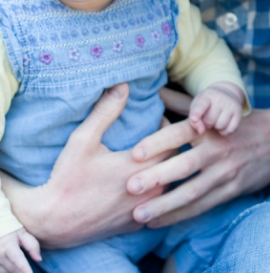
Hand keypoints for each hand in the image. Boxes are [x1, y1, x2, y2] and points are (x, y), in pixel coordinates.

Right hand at [0, 229, 39, 272]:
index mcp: (8, 245)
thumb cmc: (11, 231)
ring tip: (20, 268)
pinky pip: (1, 271)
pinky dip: (8, 271)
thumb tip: (39, 259)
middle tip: (28, 271)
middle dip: (22, 271)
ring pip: (6, 272)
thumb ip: (32, 245)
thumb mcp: (22, 233)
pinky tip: (12, 268)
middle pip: (13, 268)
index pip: (17, 258)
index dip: (24, 267)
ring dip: (15, 272)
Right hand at [2, 85, 166, 248]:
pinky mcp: (138, 224)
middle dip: (171, 147)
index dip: (169, 129)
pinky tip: (145, 185)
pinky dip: (155, 193)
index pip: (174, 140)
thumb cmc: (67, 178)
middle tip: (160, 138)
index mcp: (140, 166)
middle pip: (176, 163)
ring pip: (170, 185)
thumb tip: (122, 85)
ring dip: (165, 171)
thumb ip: (106, 112)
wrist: (52, 223)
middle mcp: (150, 189)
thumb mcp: (83, 141)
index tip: (158, 121)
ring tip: (155, 159)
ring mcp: (146, 209)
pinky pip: (158, 206)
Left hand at [129, 93, 269, 227]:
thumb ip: (185, 104)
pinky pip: (204, 205)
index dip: (158, 142)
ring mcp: (227, 171)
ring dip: (164, 205)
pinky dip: (181, 215)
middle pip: (184, 164)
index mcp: (211, 128)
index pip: (181, 133)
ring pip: (192, 191)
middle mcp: (218, 149)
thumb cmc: (243, 123)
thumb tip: (156, 92)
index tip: (135, 153)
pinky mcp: (233, 189)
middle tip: (130, 186)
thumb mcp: (219, 108)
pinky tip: (160, 221)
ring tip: (139, 214)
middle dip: (156, 177)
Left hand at [188, 82, 244, 134]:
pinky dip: (225, 131)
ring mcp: (231, 104)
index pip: (201, 105)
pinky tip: (223, 126)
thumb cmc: (207, 103)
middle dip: (206, 123)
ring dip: (216, 127)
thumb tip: (201, 132)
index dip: (197, 113)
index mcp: (207, 95)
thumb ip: (194, 120)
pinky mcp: (239, 112)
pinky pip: (231, 129)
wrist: (226, 92)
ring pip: (221, 126)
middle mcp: (221, 98)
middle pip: (210, 120)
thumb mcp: (196, 106)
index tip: (193, 119)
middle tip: (208, 118)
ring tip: (215, 120)